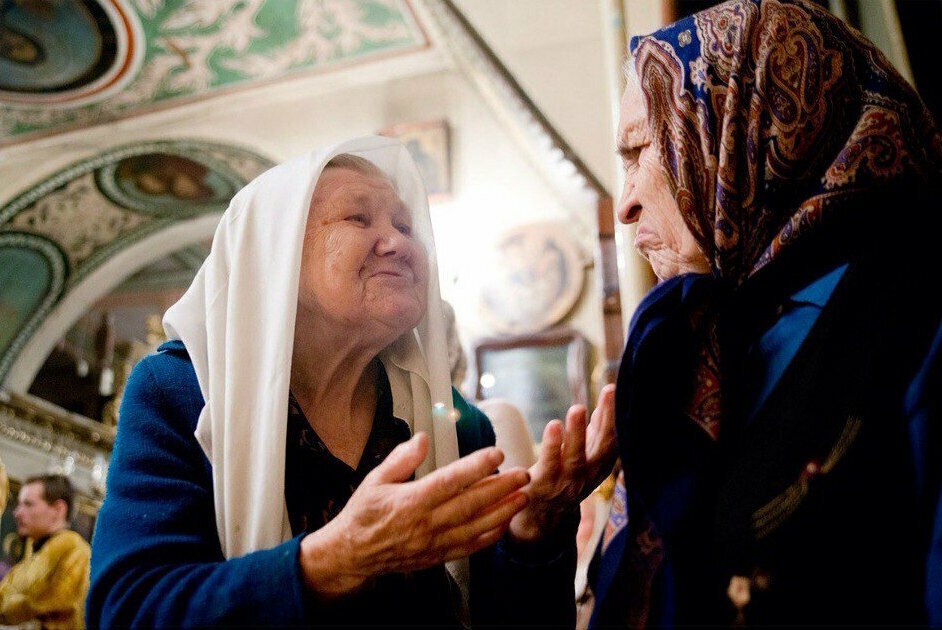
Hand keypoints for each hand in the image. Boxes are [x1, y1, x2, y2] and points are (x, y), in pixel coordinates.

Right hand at [299, 432, 529, 598]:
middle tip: (523, 473)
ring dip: (503, 511)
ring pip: (476, 526)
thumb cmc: (363, 513)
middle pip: (471, 503)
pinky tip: (505, 523)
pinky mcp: (437, 556)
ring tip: (523, 496)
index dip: (475, 467)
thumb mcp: (375, 479)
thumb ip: (401, 458)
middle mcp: (426, 523)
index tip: (497, 453)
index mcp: (411, 500)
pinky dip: (490, 536)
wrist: (352, 554)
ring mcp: (433, 542)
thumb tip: (422, 437)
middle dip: (501, 488)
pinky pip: (469, 547)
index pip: (450, 480)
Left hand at [509, 384, 616, 543]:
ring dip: (577, 433)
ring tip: (577, 409)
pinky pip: (549, 466)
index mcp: (600, 466)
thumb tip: (607, 403)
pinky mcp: (544, 487)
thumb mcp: (583, 454)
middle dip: (607, 419)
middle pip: (601, 448)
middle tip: (609, 393)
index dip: (614, 415)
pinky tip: (554, 425)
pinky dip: (553, 446)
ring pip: (576, 458)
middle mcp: (589, 476)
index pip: (612, 439)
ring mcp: (567, 484)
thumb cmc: (563, 475)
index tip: (614, 390)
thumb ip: (594, 432)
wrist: (539, 514)